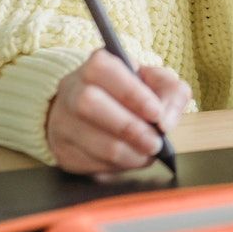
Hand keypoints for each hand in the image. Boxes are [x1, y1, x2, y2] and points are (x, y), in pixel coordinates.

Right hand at [46, 50, 190, 174]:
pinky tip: (129, 161)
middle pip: (89, 103)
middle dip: (128, 128)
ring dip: (125, 153)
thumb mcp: (158, 83)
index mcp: (96, 65)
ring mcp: (62, 121)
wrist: (100, 113)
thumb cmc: (133, 95)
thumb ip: (171, 94)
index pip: (105, 70)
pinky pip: (85, 162)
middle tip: (155, 143)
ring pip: (88, 138)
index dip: (132, 93)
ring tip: (147, 155)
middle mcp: (72, 89)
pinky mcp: (61, 150)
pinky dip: (113, 166)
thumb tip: (165, 122)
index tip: (156, 114)